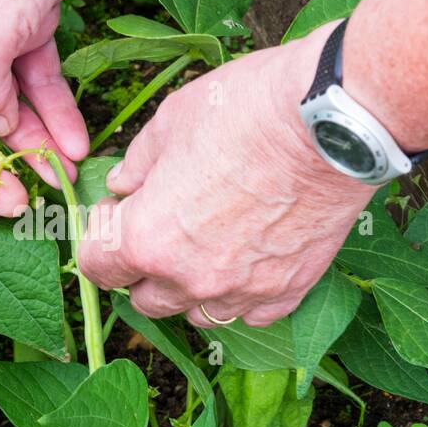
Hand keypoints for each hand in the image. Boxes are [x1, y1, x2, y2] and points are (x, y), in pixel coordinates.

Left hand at [78, 26, 375, 326]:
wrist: (331, 123)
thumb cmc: (246, 112)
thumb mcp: (171, 122)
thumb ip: (138, 163)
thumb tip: (123, 184)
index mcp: (147, 239)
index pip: (96, 267)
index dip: (100, 236)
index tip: (117, 211)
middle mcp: (189, 279)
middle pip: (144, 299)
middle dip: (142, 266)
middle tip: (160, 225)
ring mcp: (241, 291)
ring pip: (196, 314)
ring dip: (190, 288)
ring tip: (206, 245)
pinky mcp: (288, 291)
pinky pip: (250, 314)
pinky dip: (241, 294)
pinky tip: (248, 258)